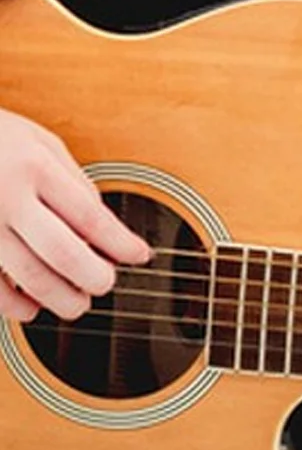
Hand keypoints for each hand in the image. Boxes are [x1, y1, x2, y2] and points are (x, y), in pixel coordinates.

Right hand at [0, 108, 150, 322]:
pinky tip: (32, 307)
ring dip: (64, 299)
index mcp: (32, 166)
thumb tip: (106, 230)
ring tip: (78, 301)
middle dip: (96, 279)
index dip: (123, 245)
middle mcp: (4, 195)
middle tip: (105, 282)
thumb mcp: (38, 142)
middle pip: (65, 255)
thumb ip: (74, 183)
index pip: (91, 218)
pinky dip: (17, 307)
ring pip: (30, 278)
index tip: (140, 256)